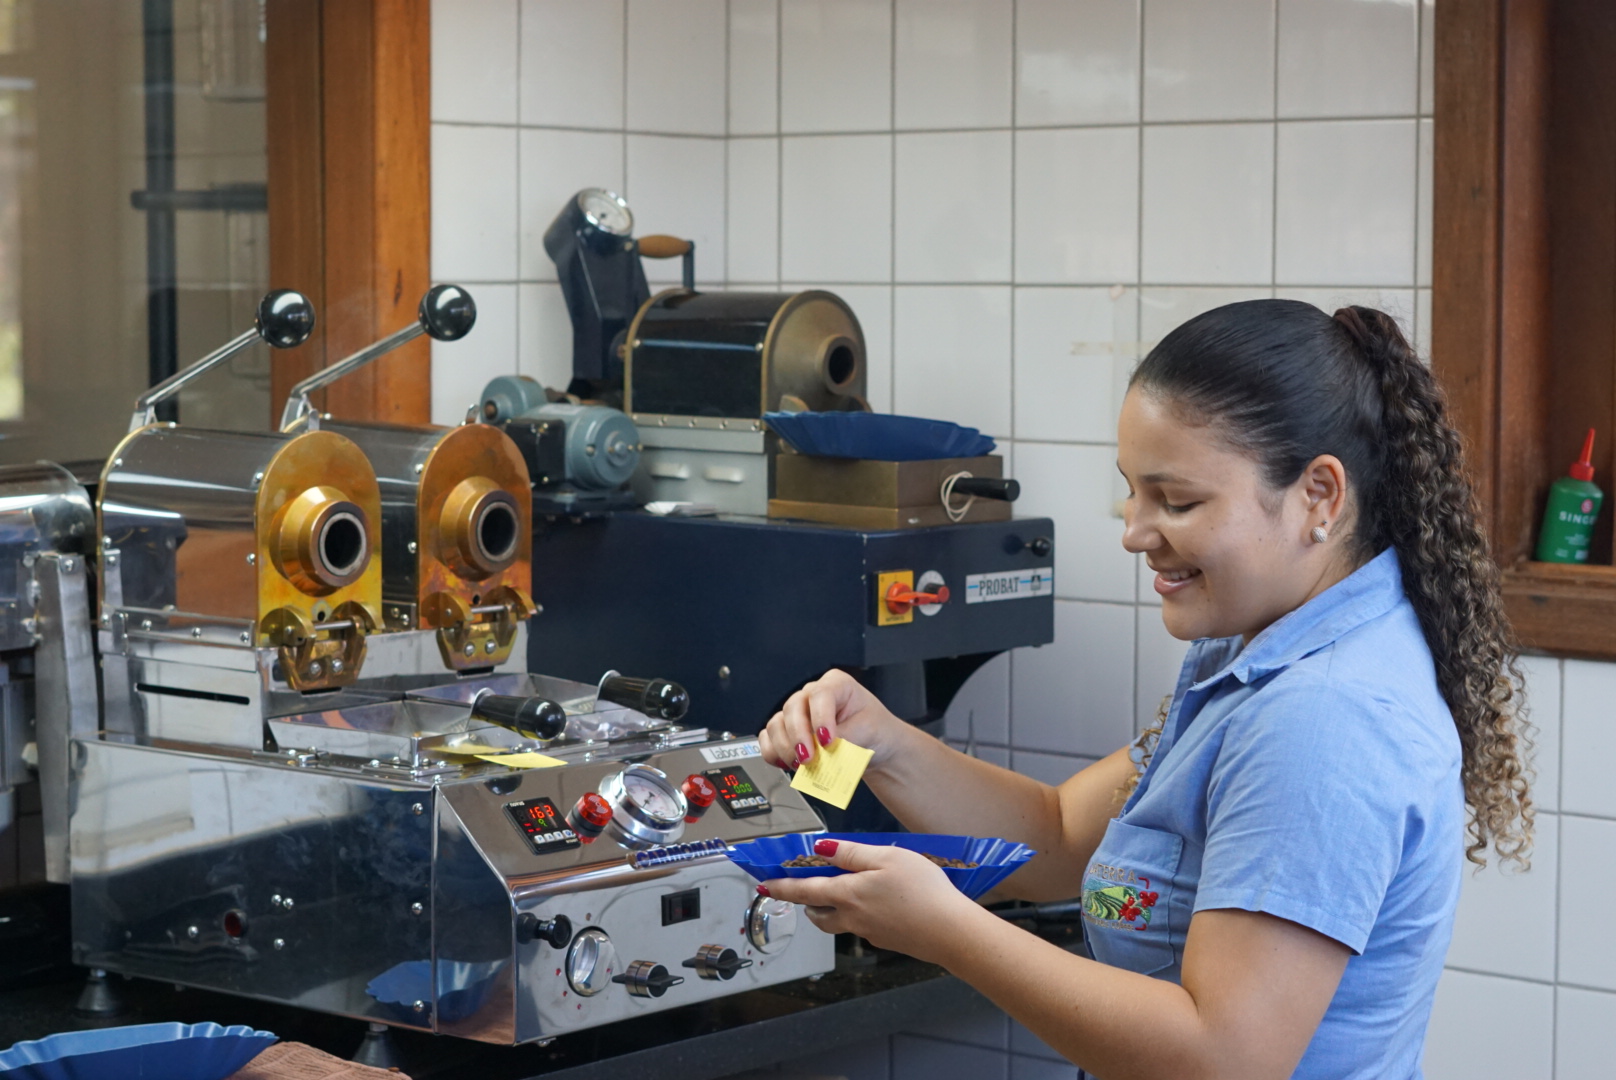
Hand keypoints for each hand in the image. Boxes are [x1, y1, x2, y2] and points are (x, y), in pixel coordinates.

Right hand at [757, 669, 903, 770]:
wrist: (874, 746)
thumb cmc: (874, 730)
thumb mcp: (869, 730)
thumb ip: (846, 737)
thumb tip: (823, 750)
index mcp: (836, 684)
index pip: (820, 694)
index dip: (820, 718)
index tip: (827, 741)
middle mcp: (812, 695)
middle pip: (792, 708)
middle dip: (798, 736)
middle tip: (809, 759)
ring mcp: (798, 713)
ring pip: (776, 724)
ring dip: (785, 747)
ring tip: (801, 765)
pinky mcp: (788, 732)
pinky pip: (768, 739)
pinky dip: (772, 752)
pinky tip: (784, 763)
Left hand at [761, 839, 987, 964]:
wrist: (950, 932)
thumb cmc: (923, 890)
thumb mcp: (887, 857)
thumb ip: (852, 853)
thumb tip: (821, 849)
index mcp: (848, 894)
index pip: (804, 891)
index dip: (782, 887)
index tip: (765, 885)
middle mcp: (852, 917)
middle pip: (817, 913)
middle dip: (806, 903)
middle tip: (803, 890)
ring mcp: (869, 932)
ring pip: (839, 922)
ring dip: (829, 911)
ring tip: (839, 895)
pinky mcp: (886, 939)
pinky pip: (862, 927)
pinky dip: (859, 915)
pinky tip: (881, 903)